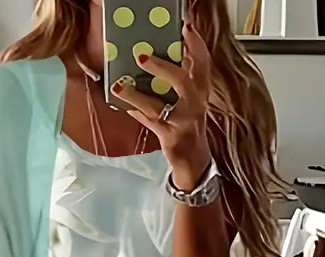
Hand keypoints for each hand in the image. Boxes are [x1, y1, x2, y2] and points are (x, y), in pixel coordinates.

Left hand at [114, 23, 211, 189]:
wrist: (194, 161)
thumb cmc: (187, 125)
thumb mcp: (187, 100)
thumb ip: (175, 79)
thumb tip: (150, 56)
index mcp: (201, 90)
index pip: (203, 64)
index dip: (197, 45)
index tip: (186, 28)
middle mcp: (196, 104)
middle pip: (185, 81)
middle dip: (164, 67)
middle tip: (141, 56)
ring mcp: (184, 122)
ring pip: (161, 106)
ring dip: (139, 95)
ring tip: (121, 85)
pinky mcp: (172, 136)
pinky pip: (150, 122)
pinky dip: (135, 111)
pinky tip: (121, 101)